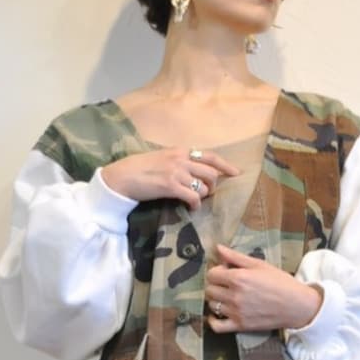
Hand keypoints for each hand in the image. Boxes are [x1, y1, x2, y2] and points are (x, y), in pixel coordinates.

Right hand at [100, 148, 240, 205]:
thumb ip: (178, 162)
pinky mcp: (170, 185)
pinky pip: (193, 197)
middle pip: (211, 173)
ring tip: (195, 201)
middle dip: (213, 186)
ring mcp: (176, 171)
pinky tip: (191, 208)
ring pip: (203, 186)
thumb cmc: (139, 169)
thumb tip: (192, 172)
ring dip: (203, 197)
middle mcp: (181, 159)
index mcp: (180, 151)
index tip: (236, 173)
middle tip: (207, 194)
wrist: (122, 176)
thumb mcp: (162, 159)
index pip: (209, 156)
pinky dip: (195, 205)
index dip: (225, 165)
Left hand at [205, 243, 323, 333]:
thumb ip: (236, 257)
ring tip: (226, 297)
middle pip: (210, 289)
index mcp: (238, 278)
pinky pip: (217, 326)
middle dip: (215, 285)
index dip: (216, 272)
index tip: (225, 272)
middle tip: (225, 284)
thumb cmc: (280, 282)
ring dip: (216, 300)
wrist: (296, 305)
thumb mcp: (259, 265)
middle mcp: (234, 295)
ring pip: (212, 305)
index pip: (211, 274)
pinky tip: (216, 315)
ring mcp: (236, 312)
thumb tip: (218, 248)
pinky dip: (212, 321)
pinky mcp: (240, 326)